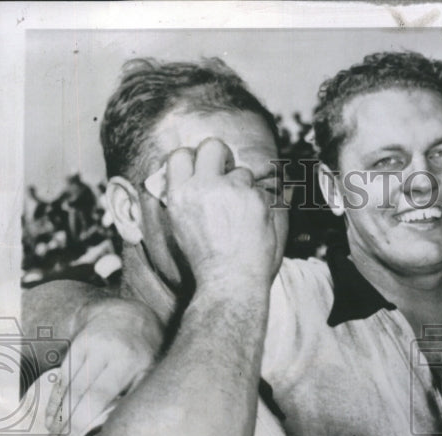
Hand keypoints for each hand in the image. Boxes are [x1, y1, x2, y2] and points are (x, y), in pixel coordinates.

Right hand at [45, 298, 161, 435]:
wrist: (129, 315)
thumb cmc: (146, 354)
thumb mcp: (152, 371)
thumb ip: (137, 396)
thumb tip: (116, 427)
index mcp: (129, 360)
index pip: (100, 392)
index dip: (86, 415)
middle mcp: (106, 352)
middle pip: (80, 392)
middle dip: (69, 422)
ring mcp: (88, 348)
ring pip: (68, 386)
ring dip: (58, 415)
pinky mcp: (75, 348)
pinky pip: (63, 378)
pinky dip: (56, 401)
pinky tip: (51, 420)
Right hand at [164, 138, 280, 287]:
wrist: (230, 283)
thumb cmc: (207, 263)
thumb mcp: (180, 229)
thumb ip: (184, 200)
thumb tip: (188, 180)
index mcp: (178, 195)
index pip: (180, 155)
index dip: (193, 159)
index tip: (203, 168)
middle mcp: (202, 187)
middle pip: (213, 146)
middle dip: (222, 155)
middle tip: (228, 172)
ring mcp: (230, 190)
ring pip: (243, 173)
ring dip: (245, 191)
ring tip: (243, 221)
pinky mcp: (255, 198)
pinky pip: (263, 192)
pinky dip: (262, 207)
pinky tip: (257, 228)